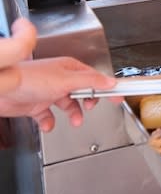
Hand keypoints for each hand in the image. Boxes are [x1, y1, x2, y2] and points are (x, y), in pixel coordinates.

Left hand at [0, 19, 116, 131]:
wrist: (3, 89)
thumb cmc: (31, 78)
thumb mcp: (67, 79)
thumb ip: (91, 81)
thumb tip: (110, 82)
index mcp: (70, 69)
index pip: (95, 78)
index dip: (107, 88)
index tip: (117, 96)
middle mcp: (60, 80)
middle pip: (82, 92)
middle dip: (87, 102)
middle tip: (90, 108)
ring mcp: (48, 92)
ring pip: (68, 105)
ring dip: (72, 114)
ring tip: (75, 121)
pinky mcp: (36, 105)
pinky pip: (48, 117)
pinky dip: (50, 122)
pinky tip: (48, 124)